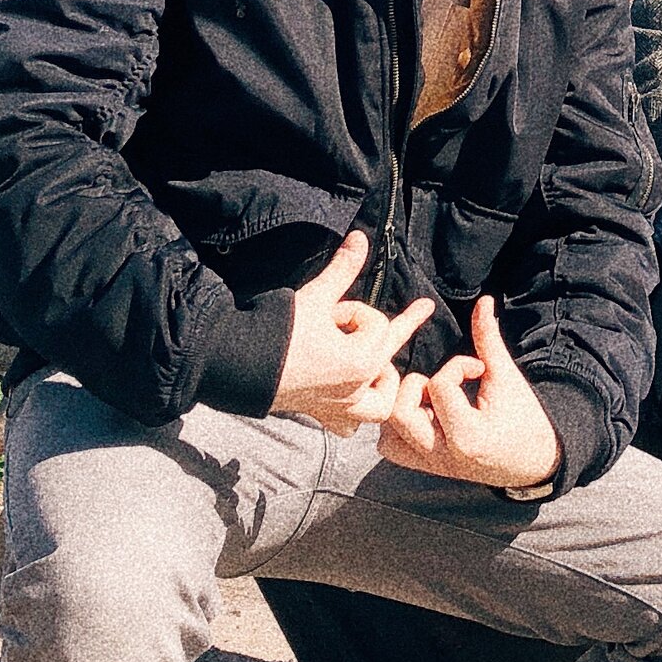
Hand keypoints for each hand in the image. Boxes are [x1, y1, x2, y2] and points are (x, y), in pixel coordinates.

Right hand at [269, 230, 432, 430]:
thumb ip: (343, 269)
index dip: (351, 310)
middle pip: (386, 352)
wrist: (239, 366)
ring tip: (383, 364)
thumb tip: (361, 237)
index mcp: (362, 362)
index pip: (375, 323)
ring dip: (382, 382)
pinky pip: (350, 425)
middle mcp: (358, 390)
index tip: (327, 312)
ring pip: (379, 402)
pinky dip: (355, 416)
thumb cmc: (279, 334)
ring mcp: (341, 408)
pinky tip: (356, 406)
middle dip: (401, 326)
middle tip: (423, 309)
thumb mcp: (316, 297)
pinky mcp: (322, 415)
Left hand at [378, 297, 562, 491]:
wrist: (533, 461)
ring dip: (402, 409)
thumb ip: (488, 339)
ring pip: (387, 435)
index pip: (438, 386)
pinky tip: (421, 414)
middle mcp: (442, 454)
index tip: (479, 370)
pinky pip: (391, 449)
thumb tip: (484, 301)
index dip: (458, 366)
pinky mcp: (424, 466)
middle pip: (401, 412)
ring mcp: (431, 463)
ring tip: (429, 401)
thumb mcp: (507, 377)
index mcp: (466, 435)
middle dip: (417, 388)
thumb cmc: (523, 418)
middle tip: (441, 385)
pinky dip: (397, 429)